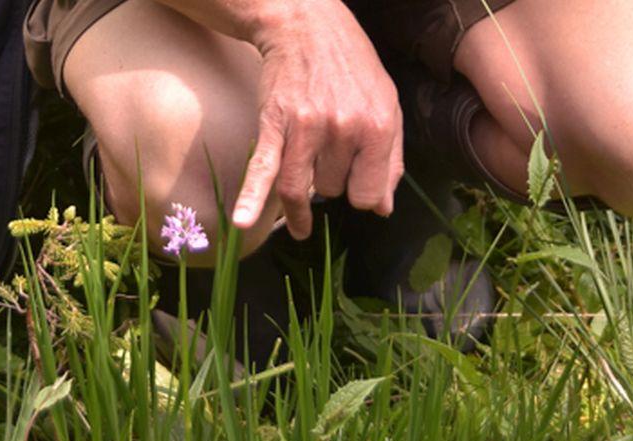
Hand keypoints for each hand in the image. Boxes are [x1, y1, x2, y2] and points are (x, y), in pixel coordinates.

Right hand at [230, 1, 403, 239]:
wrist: (307, 27)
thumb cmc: (352, 68)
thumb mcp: (388, 105)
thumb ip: (390, 159)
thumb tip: (383, 209)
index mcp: (378, 127)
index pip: (368, 196)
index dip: (360, 193)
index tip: (354, 179)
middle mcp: (344, 130)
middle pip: (332, 191)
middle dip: (330, 181)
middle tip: (328, 157)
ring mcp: (307, 128)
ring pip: (300, 190)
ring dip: (300, 204)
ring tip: (299, 222)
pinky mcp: (274, 125)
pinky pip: (263, 170)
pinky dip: (251, 199)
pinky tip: (242, 222)